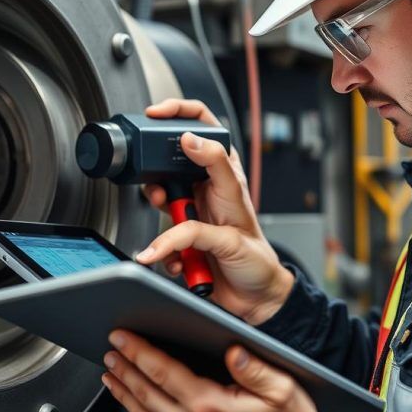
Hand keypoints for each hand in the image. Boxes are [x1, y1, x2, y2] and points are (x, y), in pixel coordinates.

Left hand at [102, 330, 324, 411]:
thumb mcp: (281, 389)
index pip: (163, 371)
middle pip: (145, 391)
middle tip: (109, 346)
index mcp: (210, 405)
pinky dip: (137, 408)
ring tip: (110, 371)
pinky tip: (132, 397)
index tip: (122, 336)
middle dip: (124, 366)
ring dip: (124, 389)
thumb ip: (254, 368)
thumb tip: (232, 349)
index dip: (138, 351)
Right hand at [138, 98, 293, 325]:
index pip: (201, 125)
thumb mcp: (237, 204)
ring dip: (159, 219)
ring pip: (158, 201)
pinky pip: (158, 239)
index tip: (155, 113)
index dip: (177, 112)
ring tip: (172, 234)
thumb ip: (213, 171)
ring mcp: (191, 214)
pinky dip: (163, 251)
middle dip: (157, 178)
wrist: (254, 300)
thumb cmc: (256, 255)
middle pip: (168, 164)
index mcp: (223, 173)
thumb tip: (190, 141)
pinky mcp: (179, 241)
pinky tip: (181, 261)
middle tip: (161, 194)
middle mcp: (205, 189)